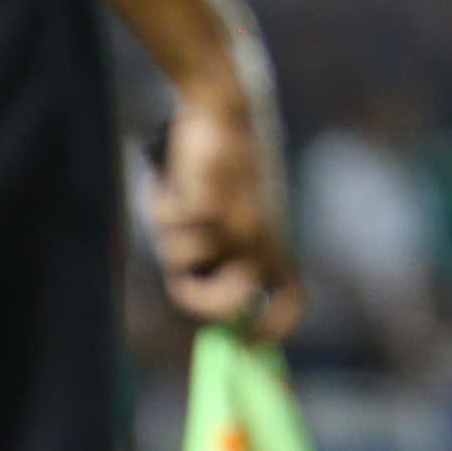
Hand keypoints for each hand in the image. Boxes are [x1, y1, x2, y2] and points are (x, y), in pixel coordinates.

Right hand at [143, 85, 305, 342]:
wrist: (226, 105)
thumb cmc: (225, 159)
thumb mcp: (238, 208)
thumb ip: (227, 252)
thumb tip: (208, 297)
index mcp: (279, 238)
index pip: (291, 301)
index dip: (271, 330)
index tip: (248, 344)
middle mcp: (264, 239)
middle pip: (228, 306)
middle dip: (199, 300)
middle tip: (181, 275)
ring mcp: (239, 226)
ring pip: (182, 261)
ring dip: (170, 233)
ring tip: (181, 196)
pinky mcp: (212, 209)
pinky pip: (169, 227)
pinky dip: (160, 203)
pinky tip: (170, 179)